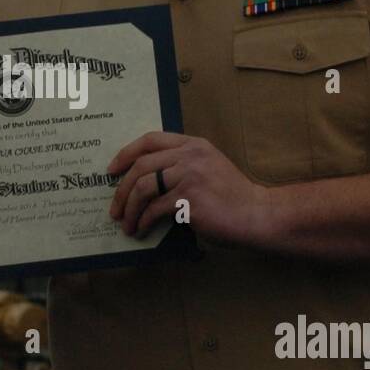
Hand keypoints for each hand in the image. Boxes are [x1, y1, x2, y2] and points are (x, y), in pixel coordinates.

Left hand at [107, 132, 276, 247]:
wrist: (257, 214)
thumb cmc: (231, 198)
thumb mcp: (208, 168)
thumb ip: (181, 166)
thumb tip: (144, 182)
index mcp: (193, 145)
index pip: (150, 139)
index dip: (126, 153)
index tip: (112, 170)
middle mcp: (190, 156)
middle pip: (141, 165)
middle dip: (121, 189)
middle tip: (115, 207)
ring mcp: (190, 176)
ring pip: (143, 188)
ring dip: (129, 209)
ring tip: (126, 224)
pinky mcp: (189, 199)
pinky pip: (155, 209)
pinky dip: (143, 221)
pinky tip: (142, 230)